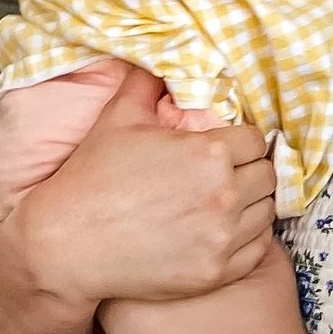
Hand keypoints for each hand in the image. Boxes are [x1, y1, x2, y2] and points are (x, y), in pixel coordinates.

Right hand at [23, 64, 276, 310]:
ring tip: (222, 203)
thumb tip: (159, 61)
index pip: (254, 139)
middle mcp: (224, 195)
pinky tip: (222, 232)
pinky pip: (257, 249)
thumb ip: (146, 83)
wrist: (65, 246)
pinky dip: (247, 239)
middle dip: (248, 170)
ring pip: (266, 212)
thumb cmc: (90, 181)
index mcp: (208, 154)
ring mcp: (223, 238)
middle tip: (224, 176)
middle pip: (267, 175)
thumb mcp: (117, 119)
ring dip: (251, 204)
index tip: (223, 149)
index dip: (239, 141)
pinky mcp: (217, 272)